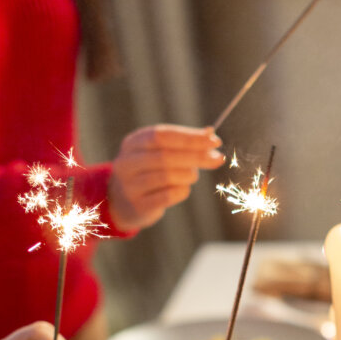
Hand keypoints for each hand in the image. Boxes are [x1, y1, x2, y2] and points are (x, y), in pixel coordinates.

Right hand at [107, 125, 224, 230]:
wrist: (122, 203)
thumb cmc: (149, 172)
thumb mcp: (160, 152)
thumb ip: (184, 143)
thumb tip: (211, 134)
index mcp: (133, 143)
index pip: (163, 135)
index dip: (190, 137)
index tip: (214, 141)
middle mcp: (127, 162)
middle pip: (165, 156)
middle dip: (196, 156)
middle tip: (218, 158)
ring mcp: (130, 185)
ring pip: (167, 177)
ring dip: (189, 174)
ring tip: (193, 175)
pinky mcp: (138, 205)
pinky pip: (167, 196)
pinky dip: (182, 191)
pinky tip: (184, 189)